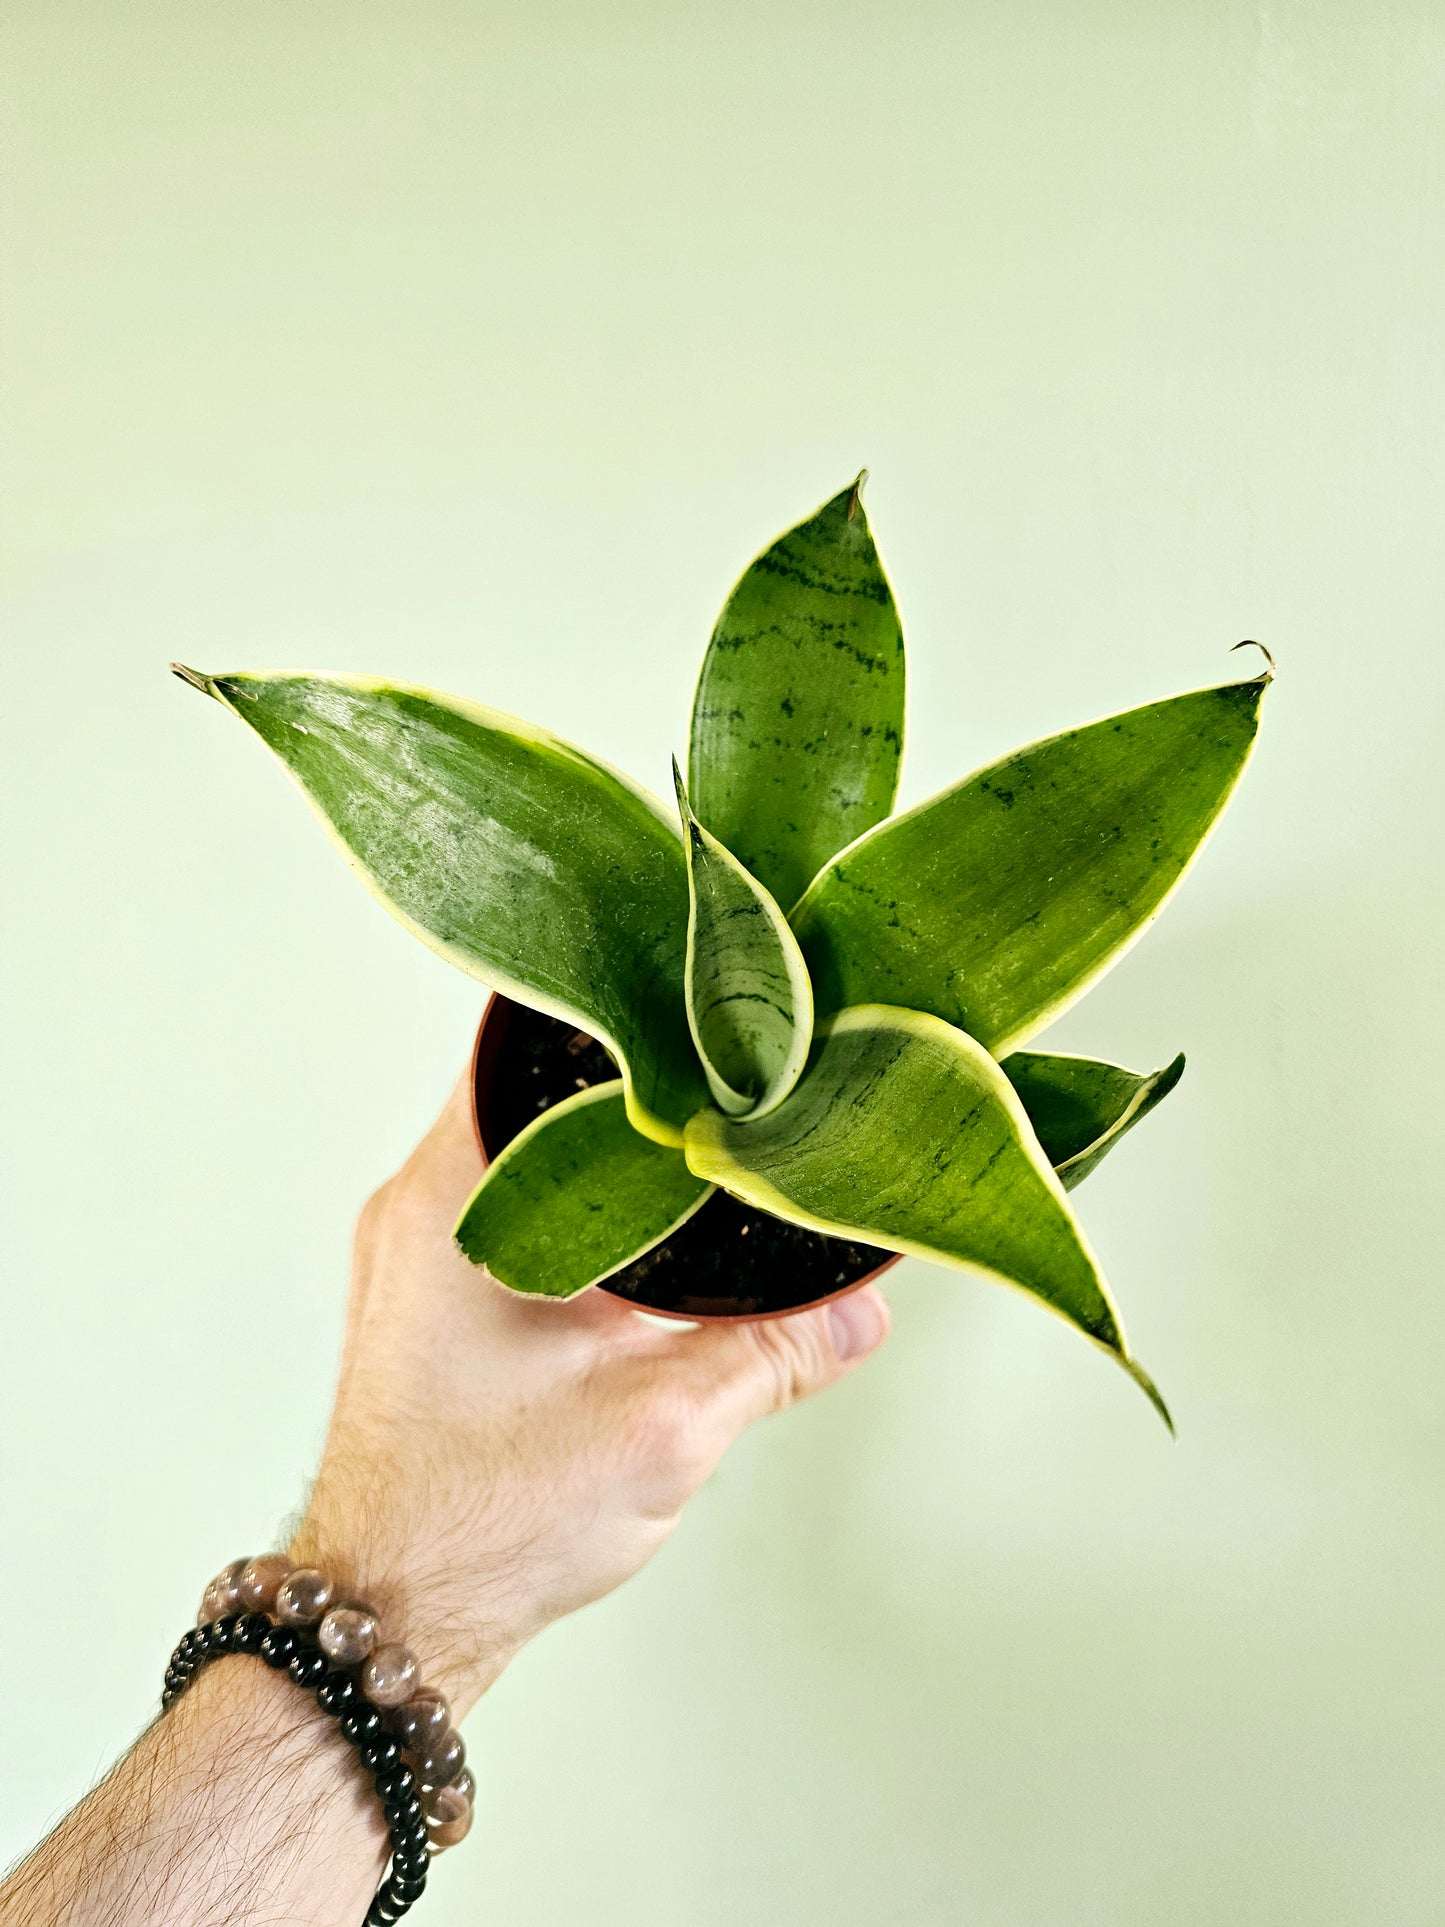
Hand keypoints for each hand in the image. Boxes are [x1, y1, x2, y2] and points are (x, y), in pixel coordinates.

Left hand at [289, 1071, 890, 1716]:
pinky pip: (521, 1215)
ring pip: (532, 1157)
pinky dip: (587, 1210)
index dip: (619, 1014)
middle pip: (536, 1090)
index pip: (526, 1038)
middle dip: (634, 1084)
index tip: (691, 1004)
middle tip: (721, 1068)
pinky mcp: (438, 1304)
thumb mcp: (661, 1426)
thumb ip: (772, 1352)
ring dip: (609, 1154)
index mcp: (453, 1198)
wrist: (397, 1618)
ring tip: (700, 1142)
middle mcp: (424, 1209)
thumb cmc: (479, 1525)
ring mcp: (423, 1257)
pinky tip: (653, 1238)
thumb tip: (860, 1307)